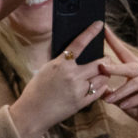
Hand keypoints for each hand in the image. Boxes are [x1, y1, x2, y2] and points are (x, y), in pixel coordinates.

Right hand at [8, 21, 107, 137]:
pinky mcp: (82, 102)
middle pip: (100, 63)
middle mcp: (71, 75)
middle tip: (104, 60)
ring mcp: (78, 89)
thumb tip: (75, 54)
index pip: (79, 44)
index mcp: (60, 65)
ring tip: (98, 75)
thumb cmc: (35, 90)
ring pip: (103, 77)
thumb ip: (61, 62)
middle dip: (105, 60)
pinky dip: (100, 87)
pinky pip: (100, 91)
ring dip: (103, 74)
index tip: (99, 24)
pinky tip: (95, 86)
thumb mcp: (45, 70)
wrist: (32, 113)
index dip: (90, 32)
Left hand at [101, 26, 137, 110]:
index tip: (103, 29)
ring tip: (109, 100)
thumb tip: (96, 87)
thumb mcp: (126, 98)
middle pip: (130, 66)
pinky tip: (124, 105)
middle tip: (101, 67)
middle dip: (115, 67)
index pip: (124, 52)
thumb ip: (113, 92)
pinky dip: (134, 100)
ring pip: (137, 82)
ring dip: (122, 91)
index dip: (114, 41)